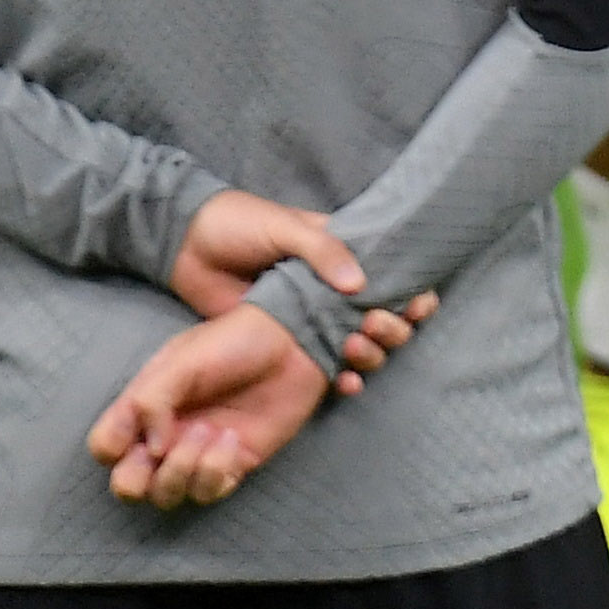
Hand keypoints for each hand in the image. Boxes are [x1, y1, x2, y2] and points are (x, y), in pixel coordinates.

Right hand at [87, 307, 330, 509]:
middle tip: (160, 450)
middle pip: (128, 485)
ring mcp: (196, 454)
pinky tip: (231, 441)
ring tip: (209, 431)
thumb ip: (152, 399)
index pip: (105, 446)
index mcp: (145, 406)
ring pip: (166, 495)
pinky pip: (207, 492)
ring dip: (182, 469)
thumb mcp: (183, 359)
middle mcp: (164, 435)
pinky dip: (214, 472)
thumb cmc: (233, 342)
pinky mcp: (230, 466)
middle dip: (136, 480)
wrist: (291, 345)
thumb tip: (148, 448)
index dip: (111, 448)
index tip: (133, 431)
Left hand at [167, 194, 425, 371]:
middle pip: (380, 313)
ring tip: (356, 353)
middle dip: (392, 326)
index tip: (421, 303)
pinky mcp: (282, 343)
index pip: (387, 272)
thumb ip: (321, 251)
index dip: (410, 290)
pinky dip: (340, 375)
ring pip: (356, 341)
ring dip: (369, 352)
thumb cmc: (239, 224)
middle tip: (378, 327)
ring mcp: (308, 317)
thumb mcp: (283, 227)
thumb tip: (359, 285)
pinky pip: (321, 363)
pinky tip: (345, 384)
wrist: (186, 246)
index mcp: (336, 251)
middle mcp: (329, 287)